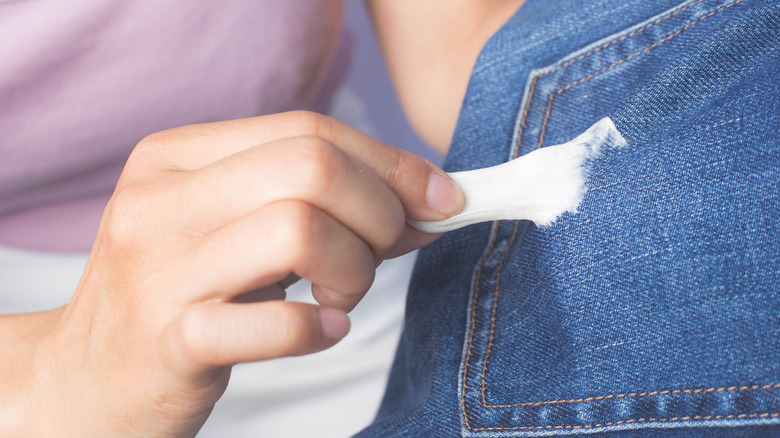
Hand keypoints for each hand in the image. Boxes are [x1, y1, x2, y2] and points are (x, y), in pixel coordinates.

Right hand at [0, 111, 462, 436]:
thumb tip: (424, 203)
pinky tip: (322, 332)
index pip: (309, 130)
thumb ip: (318, 206)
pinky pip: (275, 320)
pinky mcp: (169, 342)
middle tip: (382, 254)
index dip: (391, 163)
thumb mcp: (235, 232)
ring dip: (355, 269)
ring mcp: (161, 271)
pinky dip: (320, 328)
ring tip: (341, 300)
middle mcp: (162, 202)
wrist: (84, 381)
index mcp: (177, 157)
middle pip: (312, 168)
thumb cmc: (177, 297)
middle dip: (380, 212)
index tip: (439, 199)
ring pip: (301, 228)